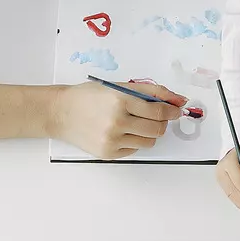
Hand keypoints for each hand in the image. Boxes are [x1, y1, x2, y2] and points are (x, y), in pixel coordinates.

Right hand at [48, 81, 185, 159]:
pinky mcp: (108, 153)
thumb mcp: (118, 87)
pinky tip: (121, 131)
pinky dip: (134, 140)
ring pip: (149, 142)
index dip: (171, 111)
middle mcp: (117, 122)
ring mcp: (112, 140)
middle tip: (159, 117)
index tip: (176, 110)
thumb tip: (178, 100)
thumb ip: (150, 92)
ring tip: (136, 123)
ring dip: (149, 132)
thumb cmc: (89, 96)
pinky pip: (135, 149)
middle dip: (163, 123)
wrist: (61, 112)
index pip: (158, 111)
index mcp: (120, 101)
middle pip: (157, 129)